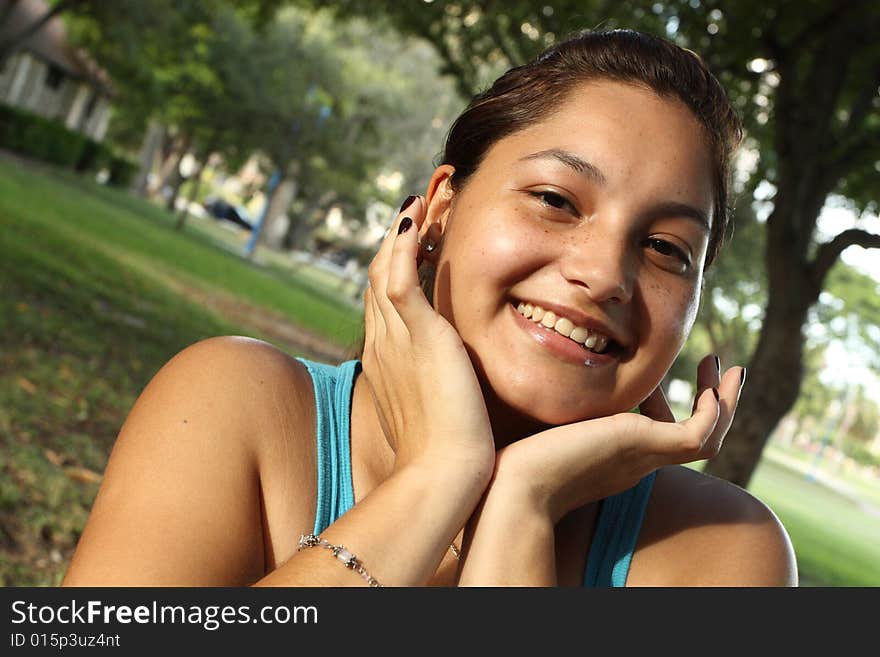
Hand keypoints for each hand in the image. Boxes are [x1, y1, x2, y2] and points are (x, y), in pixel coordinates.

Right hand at [362, 196, 495, 478]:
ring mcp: (395, 337)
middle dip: (397, 238)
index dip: (397, 265)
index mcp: (386, 358)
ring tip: (424, 196)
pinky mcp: (416, 335)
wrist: (443, 474)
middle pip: (381, 275)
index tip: (417, 241)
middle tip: (419, 205)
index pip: (386, 299)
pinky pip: (401, 278)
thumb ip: (439, 387)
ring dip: (403, 228)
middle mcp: (383, 342)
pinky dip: (404, 244)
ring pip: (388, 267)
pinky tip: (415, 216)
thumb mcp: (437, 410)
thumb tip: (453, 383)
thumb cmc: (446, 453)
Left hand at [489, 354, 745, 522]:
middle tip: (719, 368)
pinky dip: (714, 413)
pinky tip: (714, 386)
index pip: (659, 432)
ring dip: (724, 404)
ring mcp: (645, 457)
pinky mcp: (646, 449)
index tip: (662, 374)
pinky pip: (700, 437)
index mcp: (619, 457)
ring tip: (730, 369)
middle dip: (712, 404)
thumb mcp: (556, 418)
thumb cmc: (522, 455)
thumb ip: (569, 402)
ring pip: (707, 440)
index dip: (666, 403)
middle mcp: (638, 461)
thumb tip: (563, 366)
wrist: (518, 484)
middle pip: (693, 438)